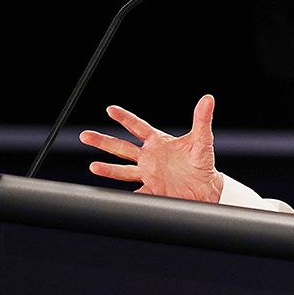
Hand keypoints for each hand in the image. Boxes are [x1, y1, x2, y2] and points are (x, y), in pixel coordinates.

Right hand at [79, 95, 223, 201]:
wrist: (205, 188)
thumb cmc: (203, 162)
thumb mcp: (203, 139)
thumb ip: (203, 119)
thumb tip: (208, 99)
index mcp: (158, 142)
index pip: (137, 126)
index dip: (124, 117)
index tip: (110, 109)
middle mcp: (149, 157)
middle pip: (121, 147)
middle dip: (103, 141)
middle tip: (84, 136)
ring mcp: (148, 174)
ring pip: (122, 170)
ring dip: (107, 169)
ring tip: (93, 166)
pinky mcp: (151, 190)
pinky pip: (134, 192)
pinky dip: (123, 195)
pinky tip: (111, 195)